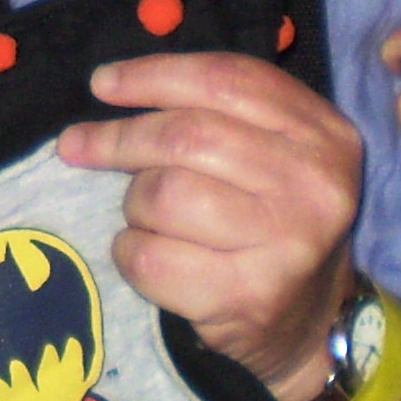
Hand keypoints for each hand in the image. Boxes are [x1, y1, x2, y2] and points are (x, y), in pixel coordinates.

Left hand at [58, 52, 361, 400]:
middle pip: (188, 137)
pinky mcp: (249, 297)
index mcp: (323, 135)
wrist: (311, 325)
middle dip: (118, 139)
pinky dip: (129, 253)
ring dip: (133, 205)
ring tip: (144, 218)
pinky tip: (144, 256)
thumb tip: (113, 86)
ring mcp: (287, 244)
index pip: (227, 80)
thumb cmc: (273, 224)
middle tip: (78, 145)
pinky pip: (151, 258)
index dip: (154, 76)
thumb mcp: (274, 155)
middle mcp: (315, 185)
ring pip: (163, 196)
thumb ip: (217, 113)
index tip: (101, 83)